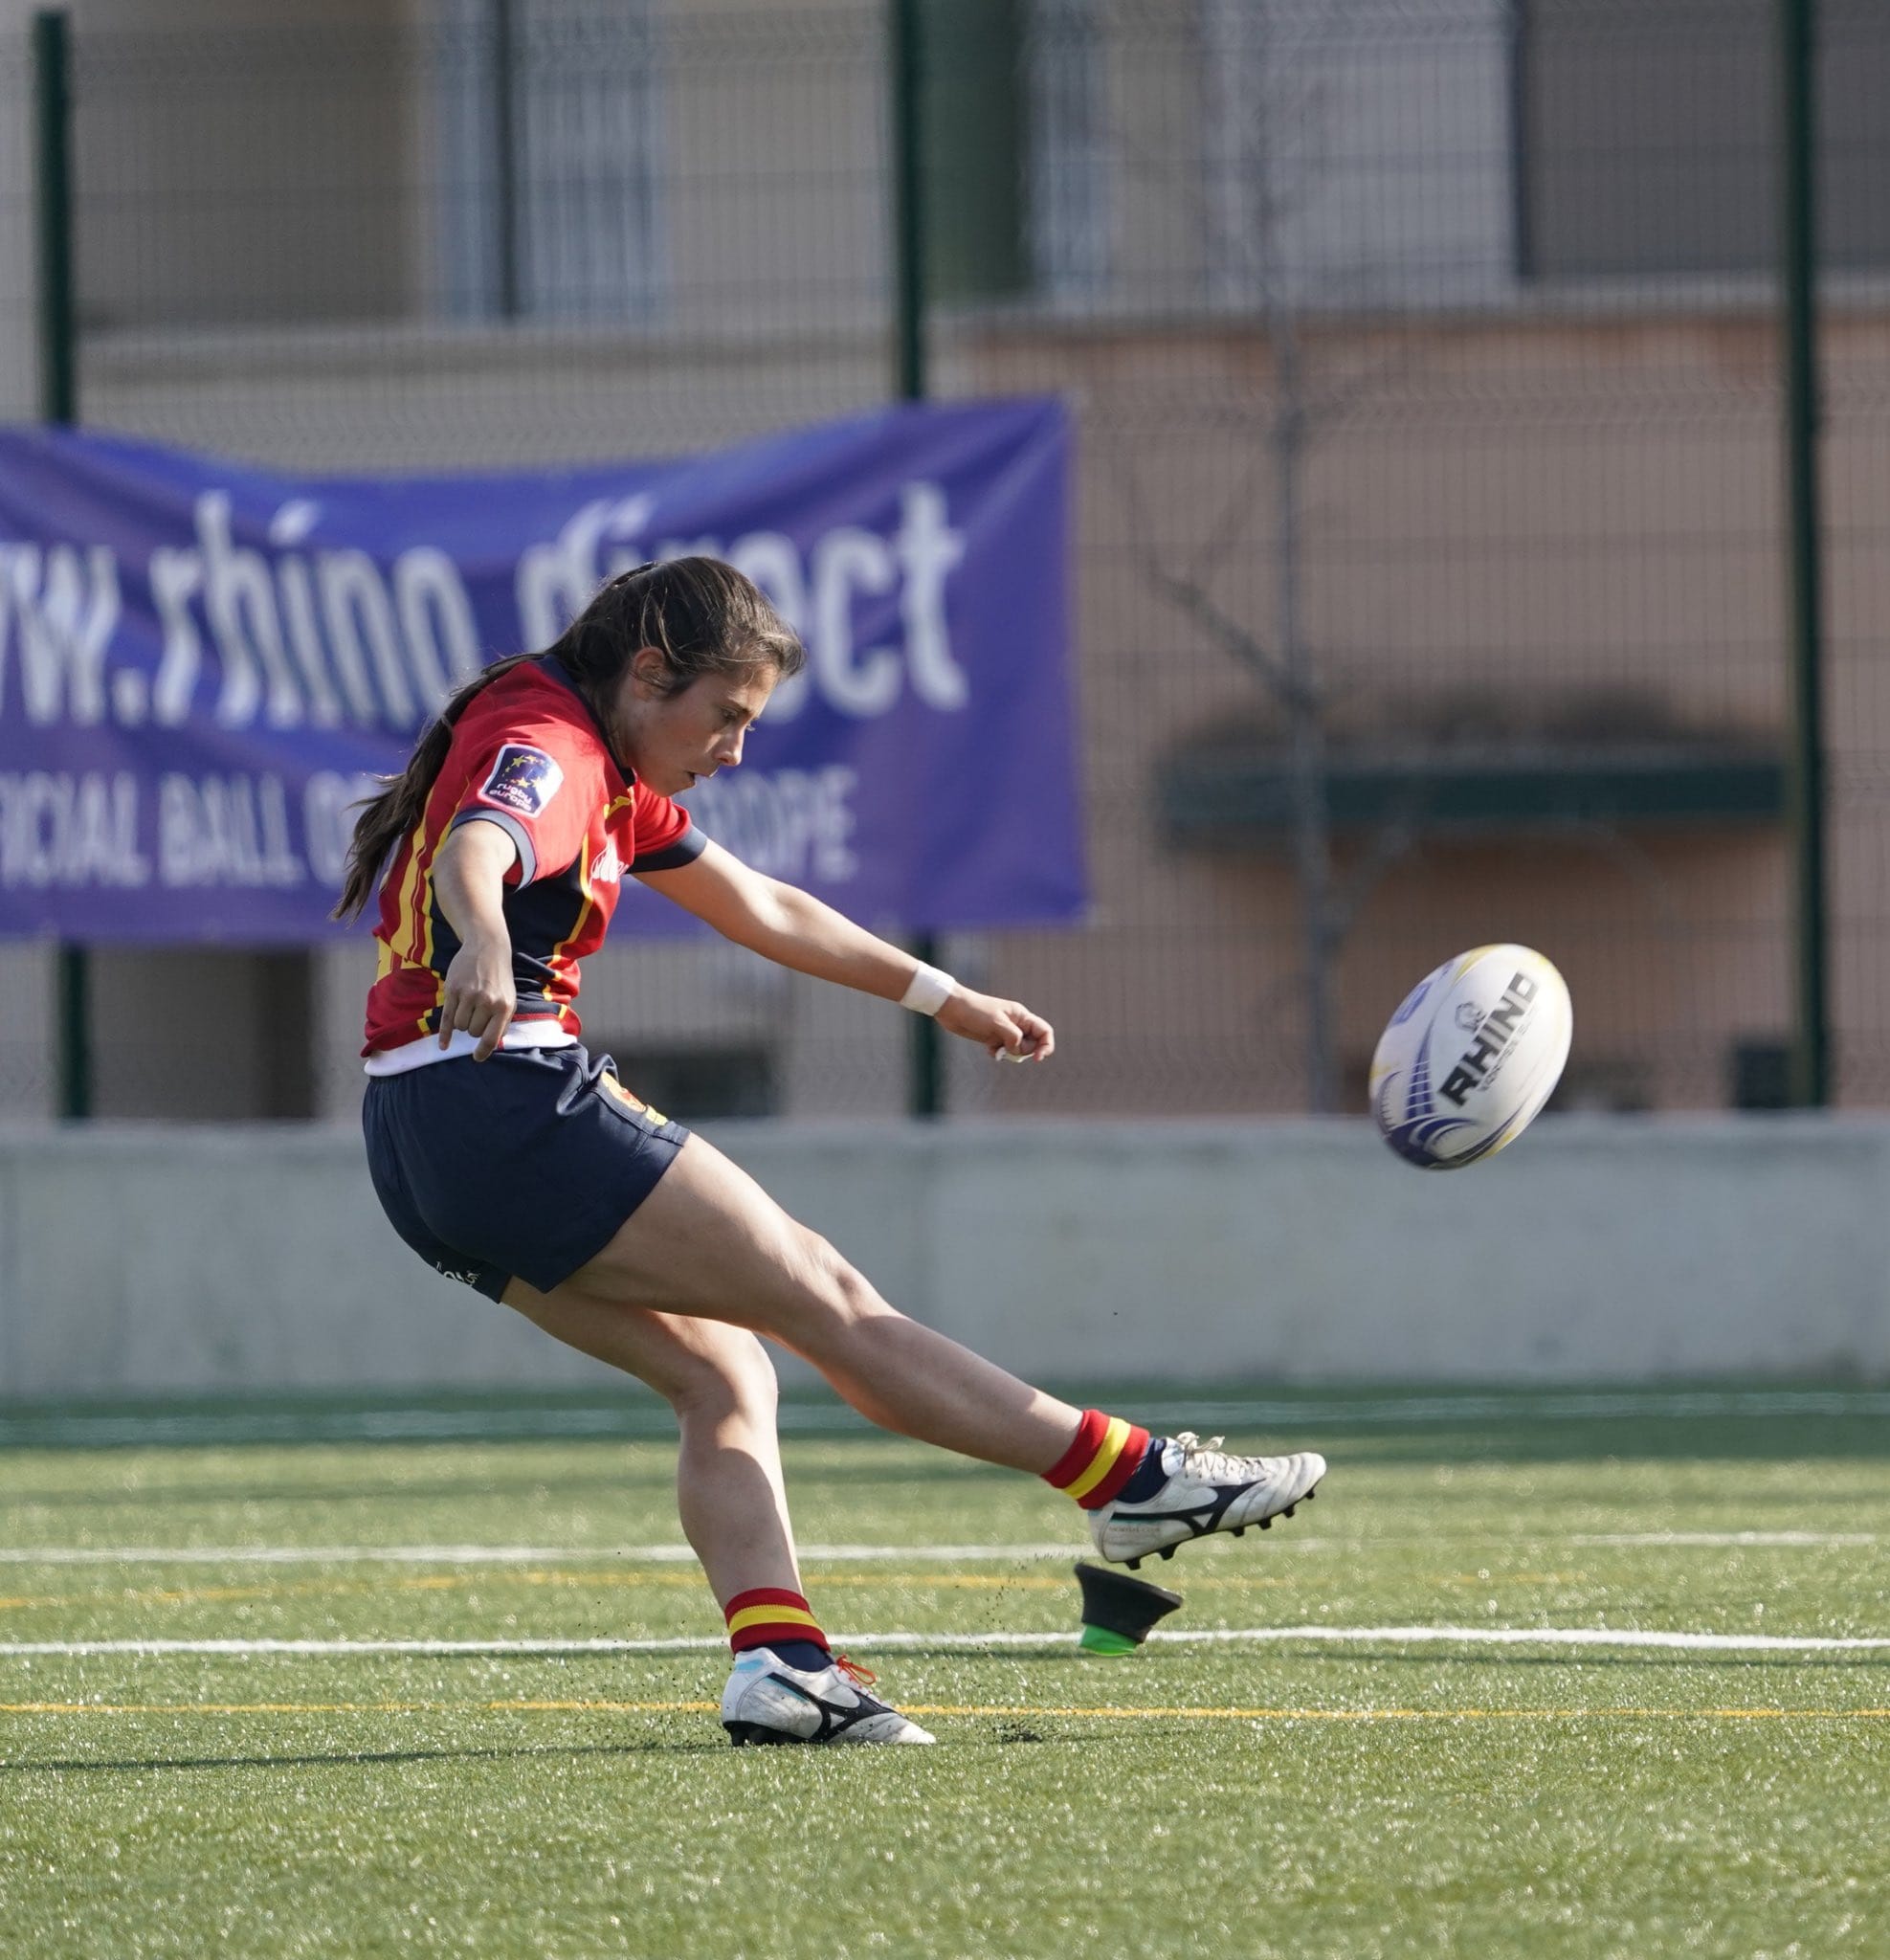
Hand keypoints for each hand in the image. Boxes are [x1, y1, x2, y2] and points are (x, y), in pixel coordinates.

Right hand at [437, 935, 516, 1060]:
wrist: (487, 948)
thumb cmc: (499, 978)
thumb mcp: (509, 998)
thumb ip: (503, 1020)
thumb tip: (493, 1044)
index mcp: (503, 1006)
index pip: (491, 1038)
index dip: (483, 1051)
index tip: (477, 1057)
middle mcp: (486, 1002)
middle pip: (472, 1032)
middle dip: (474, 1027)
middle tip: (478, 1012)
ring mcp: (468, 995)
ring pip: (460, 1026)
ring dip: (462, 1022)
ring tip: (469, 1008)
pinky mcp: (452, 990)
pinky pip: (446, 1018)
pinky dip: (444, 1034)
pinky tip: (443, 1046)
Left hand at [936, 987, 1054, 1063]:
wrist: (952, 1008)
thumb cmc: (975, 1011)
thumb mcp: (996, 1023)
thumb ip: (1013, 1037)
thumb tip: (1018, 1050)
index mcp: (1021, 1016)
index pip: (1044, 1031)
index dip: (1045, 1046)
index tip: (1037, 1058)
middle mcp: (1016, 1023)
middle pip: (1032, 1043)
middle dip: (1023, 1051)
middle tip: (1007, 1048)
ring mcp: (1005, 1031)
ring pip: (1018, 1049)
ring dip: (1010, 1054)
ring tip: (996, 1049)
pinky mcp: (993, 1038)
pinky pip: (1004, 1051)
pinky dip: (999, 1054)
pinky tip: (988, 1049)